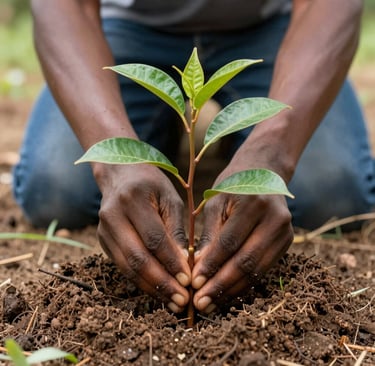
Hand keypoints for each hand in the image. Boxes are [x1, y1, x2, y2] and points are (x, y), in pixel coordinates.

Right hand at [95, 164, 190, 312]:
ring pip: (127, 267)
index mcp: (133, 199)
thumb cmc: (151, 185)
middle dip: (161, 283)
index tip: (188, 280)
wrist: (119, 173)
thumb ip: (176, 230)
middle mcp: (113, 215)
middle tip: (181, 300)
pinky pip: (122, 266)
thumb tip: (184, 265)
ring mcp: (103, 230)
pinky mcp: (103, 240)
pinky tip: (158, 290)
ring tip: (172, 302)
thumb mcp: (170, 199)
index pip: (154, 238)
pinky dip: (141, 281)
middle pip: (137, 258)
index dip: (171, 262)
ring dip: (151, 288)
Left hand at [191, 175, 292, 312]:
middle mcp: (275, 219)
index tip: (193, 284)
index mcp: (254, 203)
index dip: (211, 266)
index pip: (229, 243)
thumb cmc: (233, 184)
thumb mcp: (216, 202)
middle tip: (200, 303)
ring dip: (232, 290)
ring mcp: (285, 232)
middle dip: (221, 285)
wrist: (264, 171)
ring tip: (211, 303)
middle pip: (246, 261)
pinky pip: (264, 268)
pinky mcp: (287, 242)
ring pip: (257, 270)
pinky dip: (244, 283)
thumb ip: (210, 235)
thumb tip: (199, 270)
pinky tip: (227, 292)